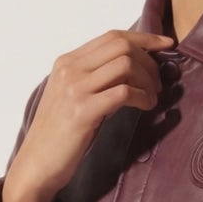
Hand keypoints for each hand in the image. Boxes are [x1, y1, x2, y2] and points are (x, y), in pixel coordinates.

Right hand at [3, 28, 176, 201]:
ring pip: (125, 65)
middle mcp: (70, 70)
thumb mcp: (73, 97)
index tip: (166, 45)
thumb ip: (95, 79)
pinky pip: (123, 92)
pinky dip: (142, 97)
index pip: (112, 37)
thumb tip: (133, 69)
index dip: (144, 38)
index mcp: (67, 62)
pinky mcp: (83, 111)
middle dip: (149, 61)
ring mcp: (75, 89)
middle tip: (158, 84)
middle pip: (122, 46)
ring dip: (148, 80)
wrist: (36, 164)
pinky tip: (146, 107)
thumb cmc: (59, 135)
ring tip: (152, 98)